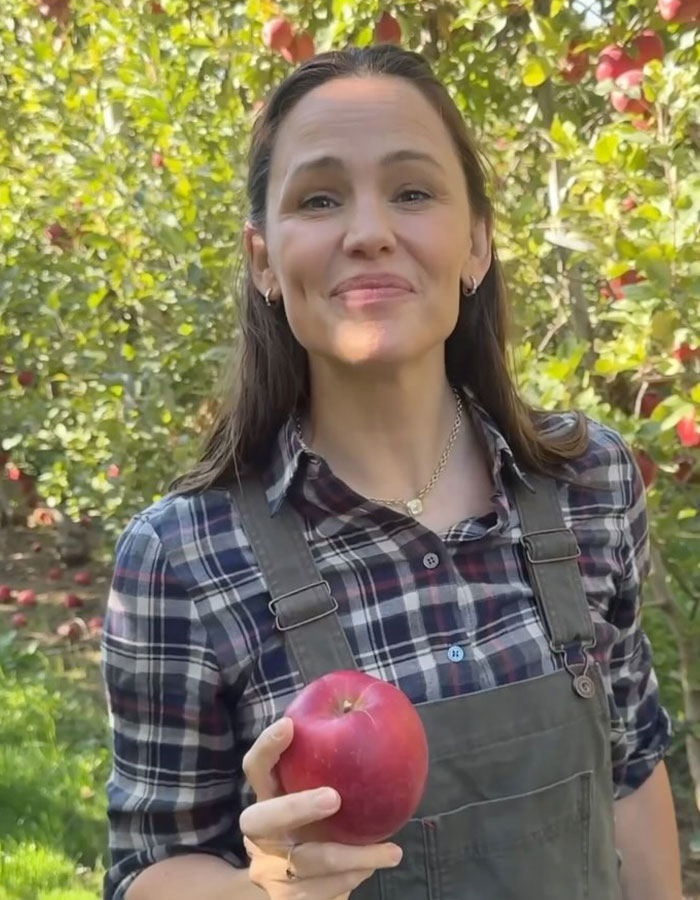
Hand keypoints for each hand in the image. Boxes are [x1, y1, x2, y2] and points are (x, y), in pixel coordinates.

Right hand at [239, 717, 402, 899]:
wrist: (287, 882)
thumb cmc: (316, 819)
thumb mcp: (317, 787)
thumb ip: (331, 760)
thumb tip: (367, 714)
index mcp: (267, 797)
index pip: (255, 766)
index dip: (267, 746)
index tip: (289, 725)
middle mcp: (263, 832)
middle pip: (261, 820)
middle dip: (294, 807)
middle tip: (334, 797)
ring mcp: (272, 867)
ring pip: (303, 863)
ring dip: (347, 857)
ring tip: (390, 851)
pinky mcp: (288, 896)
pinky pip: (318, 893)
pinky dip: (349, 880)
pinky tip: (375, 864)